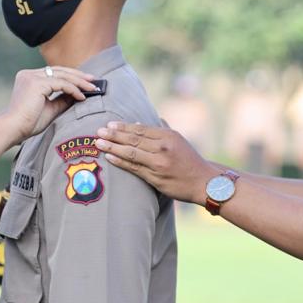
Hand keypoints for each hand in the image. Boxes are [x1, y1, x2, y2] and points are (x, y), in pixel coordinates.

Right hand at [0, 67, 96, 142]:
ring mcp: (32, 77)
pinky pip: (61, 84)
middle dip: (78, 76)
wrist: (13, 129)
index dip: (71, 76)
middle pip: (59, 70)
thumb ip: (62, 100)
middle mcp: (29, 74)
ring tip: (92, 88)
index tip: (85, 82)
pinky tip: (81, 97)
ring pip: (62, 75)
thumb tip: (78, 95)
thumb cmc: (28, 123)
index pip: (53, 73)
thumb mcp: (49, 109)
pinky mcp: (37, 83)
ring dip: (79, 82)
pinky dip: (73, 89)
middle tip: (93, 81)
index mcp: (28, 78)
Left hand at [95, 122, 218, 203]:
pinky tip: (109, 157)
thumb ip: (161, 130)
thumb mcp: (178, 140)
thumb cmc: (189, 160)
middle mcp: (163, 147)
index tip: (109, 124)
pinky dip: (120, 161)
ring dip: (113, 147)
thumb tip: (143, 120)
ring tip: (98, 143)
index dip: (123, 127)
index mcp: (168, 136)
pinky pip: (134, 167)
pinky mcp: (155, 177)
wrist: (204, 182)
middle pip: (133, 139)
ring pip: (131, 152)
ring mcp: (158, 163)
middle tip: (98, 131)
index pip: (140, 129)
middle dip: (114, 134)